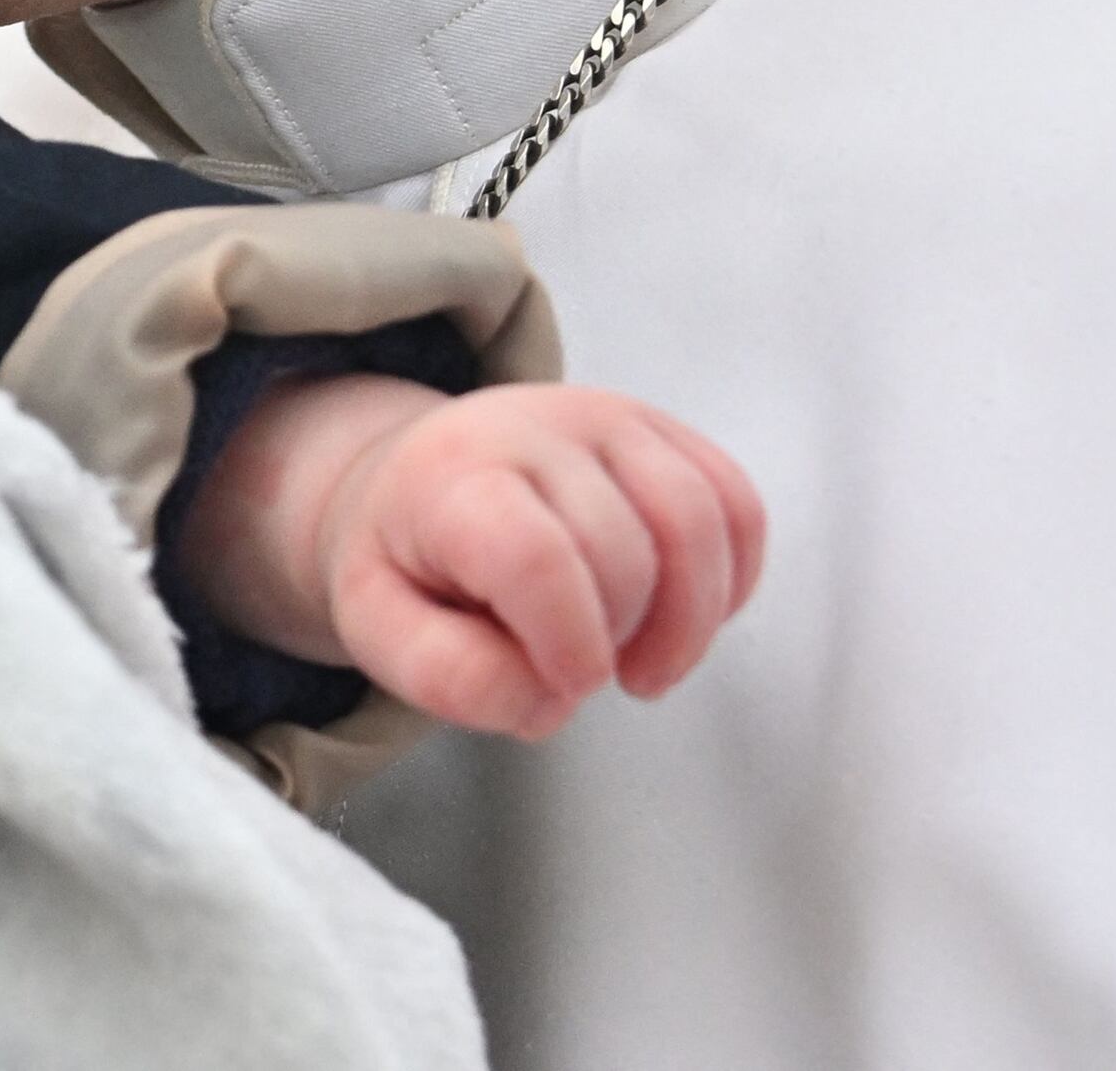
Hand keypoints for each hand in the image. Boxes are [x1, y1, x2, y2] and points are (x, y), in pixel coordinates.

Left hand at [184, 376, 766, 741]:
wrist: (416, 474)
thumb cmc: (407, 559)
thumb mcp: (378, 630)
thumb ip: (449, 677)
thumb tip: (545, 697)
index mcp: (454, 476)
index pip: (536, 557)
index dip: (569, 644)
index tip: (566, 688)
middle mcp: (539, 426)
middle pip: (626, 554)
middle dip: (616, 643)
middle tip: (577, 675)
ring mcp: (610, 417)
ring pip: (700, 522)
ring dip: (690, 623)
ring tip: (642, 664)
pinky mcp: (662, 429)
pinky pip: (736, 504)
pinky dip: (731, 581)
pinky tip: (685, 619)